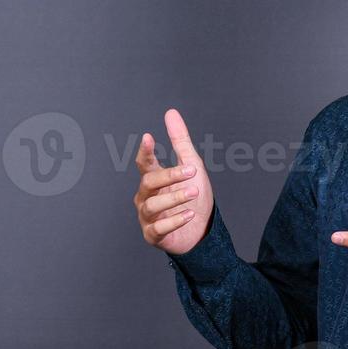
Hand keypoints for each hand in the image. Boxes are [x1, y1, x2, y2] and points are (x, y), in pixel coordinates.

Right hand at [134, 108, 214, 255]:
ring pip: (152, 205)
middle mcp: (146, 196)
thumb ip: (180, 141)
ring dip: (174, 197)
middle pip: (149, 182)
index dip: (145, 150)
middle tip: (192, 172)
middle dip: (170, 176)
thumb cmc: (194, 197)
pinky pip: (158, 228)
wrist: (202, 230)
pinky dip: (174, 221)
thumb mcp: (191, 166)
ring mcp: (147, 217)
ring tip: (193, 193)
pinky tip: (189, 214)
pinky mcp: (153, 235)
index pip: (144, 163)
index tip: (149, 137)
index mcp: (153, 179)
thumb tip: (171, 113)